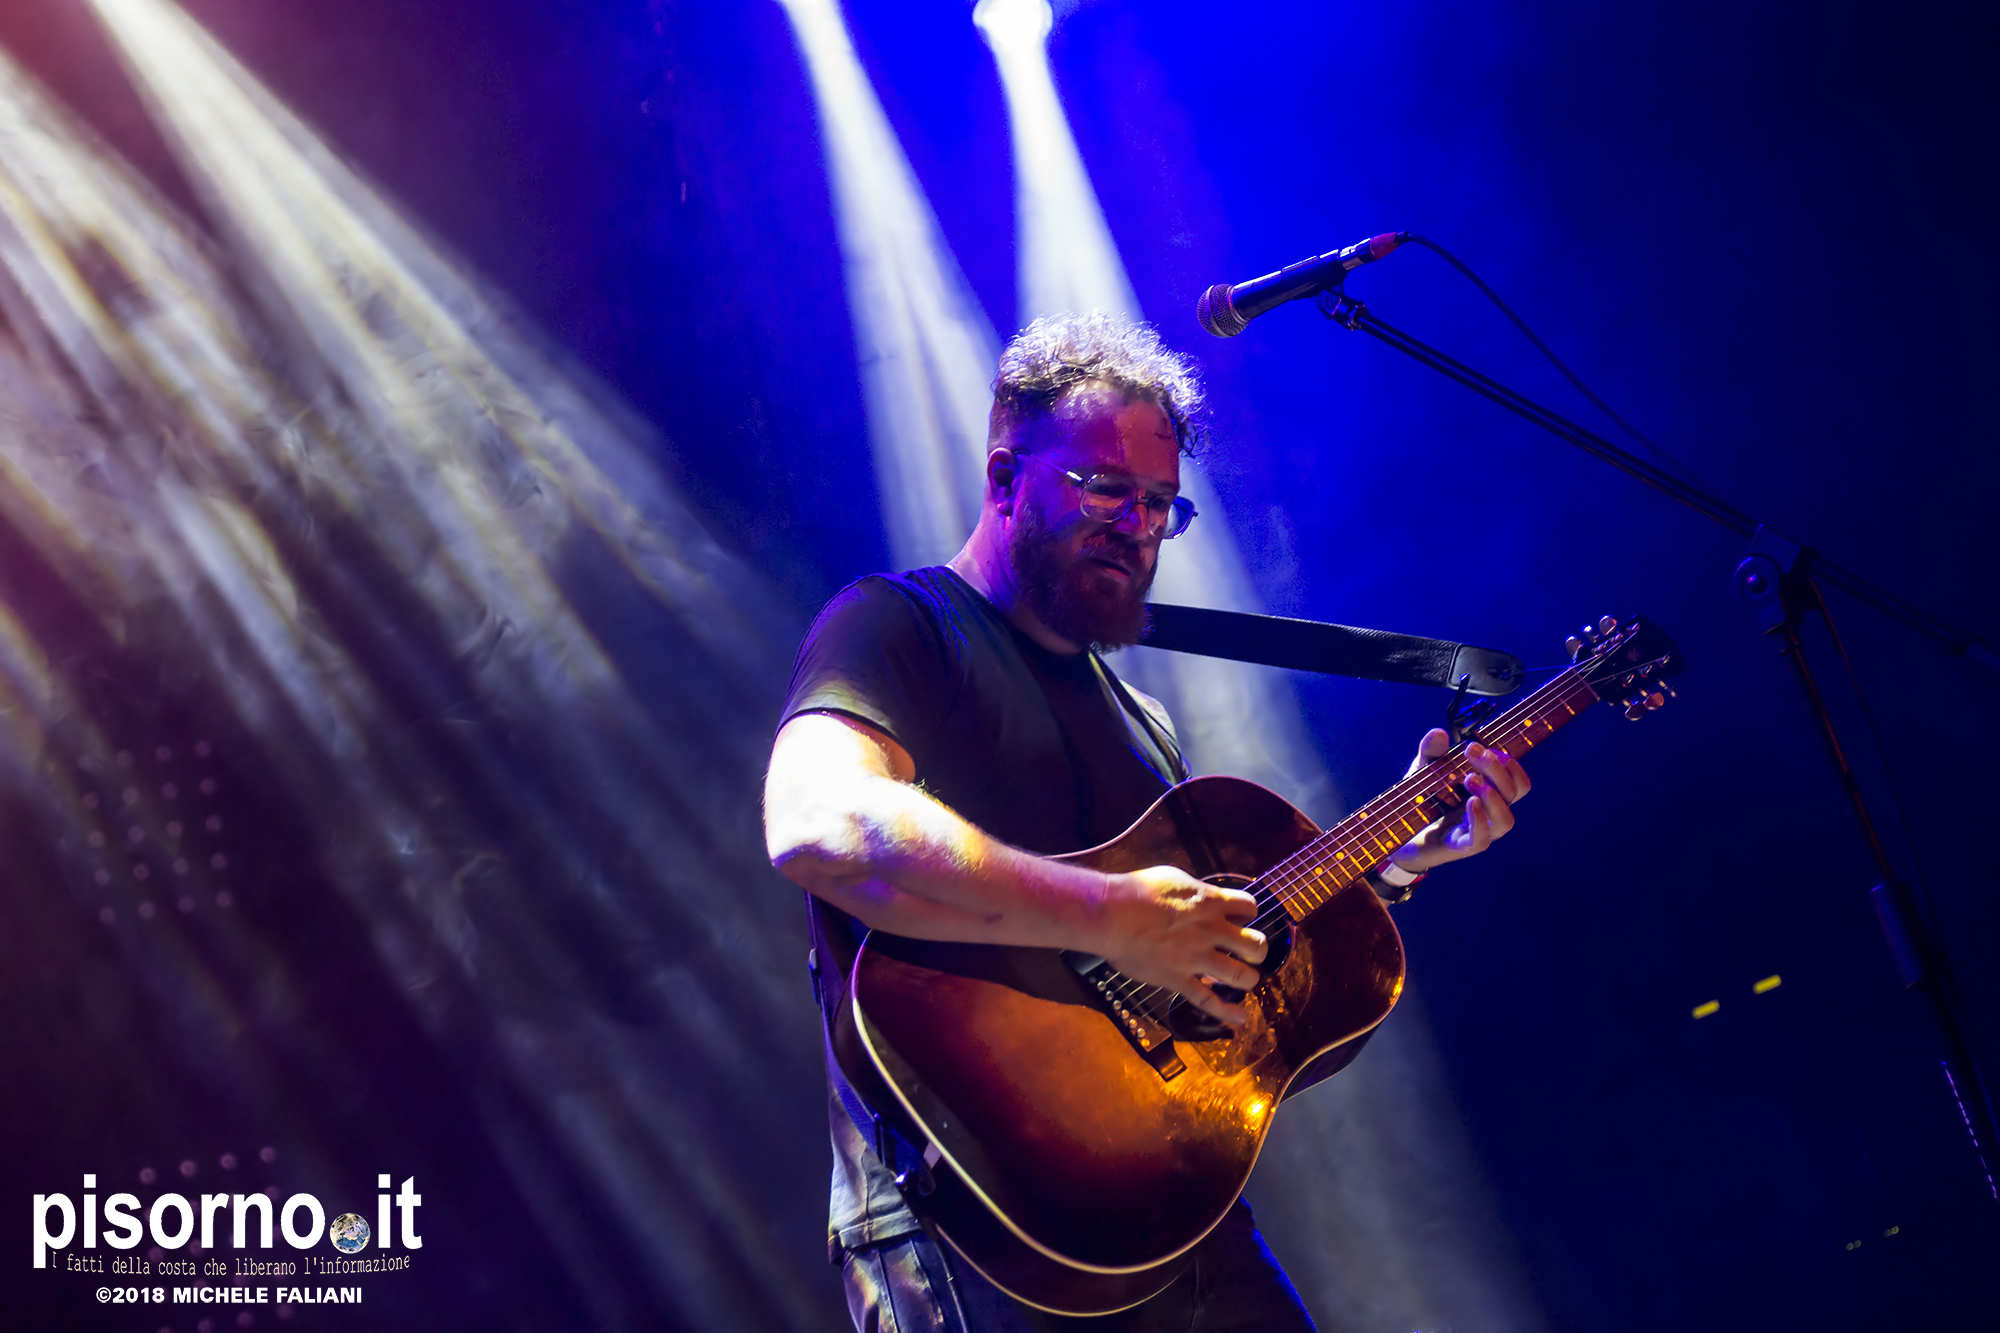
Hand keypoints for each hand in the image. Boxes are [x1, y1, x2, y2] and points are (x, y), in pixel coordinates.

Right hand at [1097, 866, 1267, 1028]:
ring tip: (1246, 978)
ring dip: (1248, 978)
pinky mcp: (1178, 979)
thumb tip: (1204, 896)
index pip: (1249, 907)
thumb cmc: (1136, 891)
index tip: (1242, 917)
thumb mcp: (1174, 878)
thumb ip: (1195, 891)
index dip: (1249, 912)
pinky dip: (1226, 1012)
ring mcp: (1196, 958)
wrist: (1111, 915)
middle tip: (1250, 951)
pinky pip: (1208, 1000)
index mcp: (1209, 902)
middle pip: (1255, 944)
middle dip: (1258, 949)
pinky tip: (1240, 1018)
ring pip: (1240, 975)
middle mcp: (1210, 931)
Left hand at [1388, 728, 1529, 874]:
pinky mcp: (1460, 847)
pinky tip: (1470, 802)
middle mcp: (1489, 813)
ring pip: (1505, 821)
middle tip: (1472, 751)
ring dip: (1493, 797)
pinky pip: (1481, 840)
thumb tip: (1439, 734)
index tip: (1486, 746)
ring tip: (1470, 779)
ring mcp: (1477, 831)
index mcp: (1488, 794)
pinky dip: (1479, 821)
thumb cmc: (1421, 800)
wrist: (1398, 832)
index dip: (1511, 764)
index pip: (1517, 782)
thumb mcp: (1424, 769)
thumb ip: (1431, 751)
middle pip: (1513, 794)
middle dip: (1497, 769)